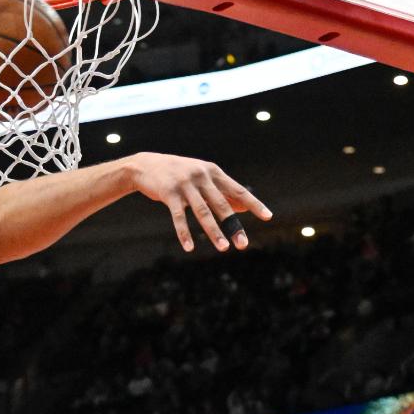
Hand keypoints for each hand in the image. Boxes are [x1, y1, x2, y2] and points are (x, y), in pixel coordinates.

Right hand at [126, 153, 271, 252]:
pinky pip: (179, 217)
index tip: (267, 217)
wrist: (146, 165)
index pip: (238, 190)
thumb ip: (222, 191)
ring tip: (223, 248)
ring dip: (213, 232)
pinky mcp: (169, 193)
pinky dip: (184, 233)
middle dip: (233, 226)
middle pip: (222, 204)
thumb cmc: (179, 174)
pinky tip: (189, 248)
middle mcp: (201, 176)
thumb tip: (245, 207)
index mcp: (213, 172)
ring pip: (202, 212)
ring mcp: (185, 184)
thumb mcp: (202, 178)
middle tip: (243, 244)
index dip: (253, 204)